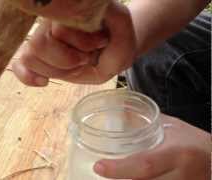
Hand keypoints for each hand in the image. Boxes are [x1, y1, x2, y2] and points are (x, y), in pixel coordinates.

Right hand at [12, 1, 136, 85]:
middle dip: (66, 61)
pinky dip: (27, 76)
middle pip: (37, 46)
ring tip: (74, 66)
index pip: (58, 31)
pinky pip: (18, 65)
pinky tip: (44, 82)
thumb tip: (88, 16)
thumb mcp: (122, 27)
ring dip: (56, 70)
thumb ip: (113, 18)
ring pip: (28, 57)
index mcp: (67, 13)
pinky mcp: (36, 57)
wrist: (111, 51)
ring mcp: (39, 39)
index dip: (80, 44)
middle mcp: (48, 23)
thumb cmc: (116, 41)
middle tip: (85, 59)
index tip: (101, 43)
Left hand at [93, 114, 210, 179]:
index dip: (119, 169)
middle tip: (102, 171)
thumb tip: (120, 108)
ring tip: (112, 174)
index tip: (98, 167)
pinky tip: (128, 179)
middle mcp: (181, 177)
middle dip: (120, 179)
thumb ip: (147, 120)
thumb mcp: (174, 128)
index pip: (145, 165)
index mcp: (179, 155)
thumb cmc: (195, 143)